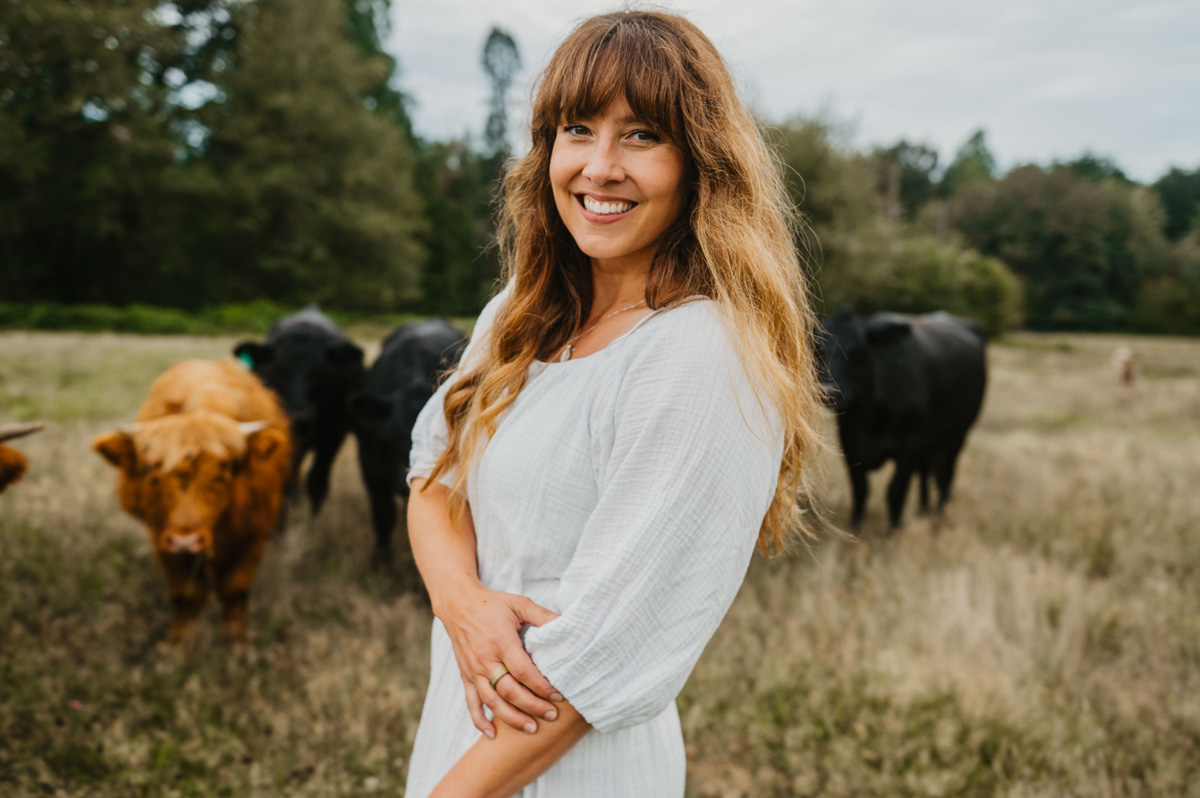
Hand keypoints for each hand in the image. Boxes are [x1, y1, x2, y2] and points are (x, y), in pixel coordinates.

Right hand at [436, 582, 562, 738]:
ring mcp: (474, 670)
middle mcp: (485, 659)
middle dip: (532, 706)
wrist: (457, 604)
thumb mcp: (519, 603)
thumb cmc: (492, 604)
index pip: (523, 671)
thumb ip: (543, 616)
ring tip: (531, 729)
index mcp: (500, 642)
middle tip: (551, 715)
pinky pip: (471, 702)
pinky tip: (492, 734)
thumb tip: (568, 624)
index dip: (541, 686)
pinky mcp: (466, 675)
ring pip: (492, 701)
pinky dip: (479, 720)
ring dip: (511, 718)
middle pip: (509, 691)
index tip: (558, 695)